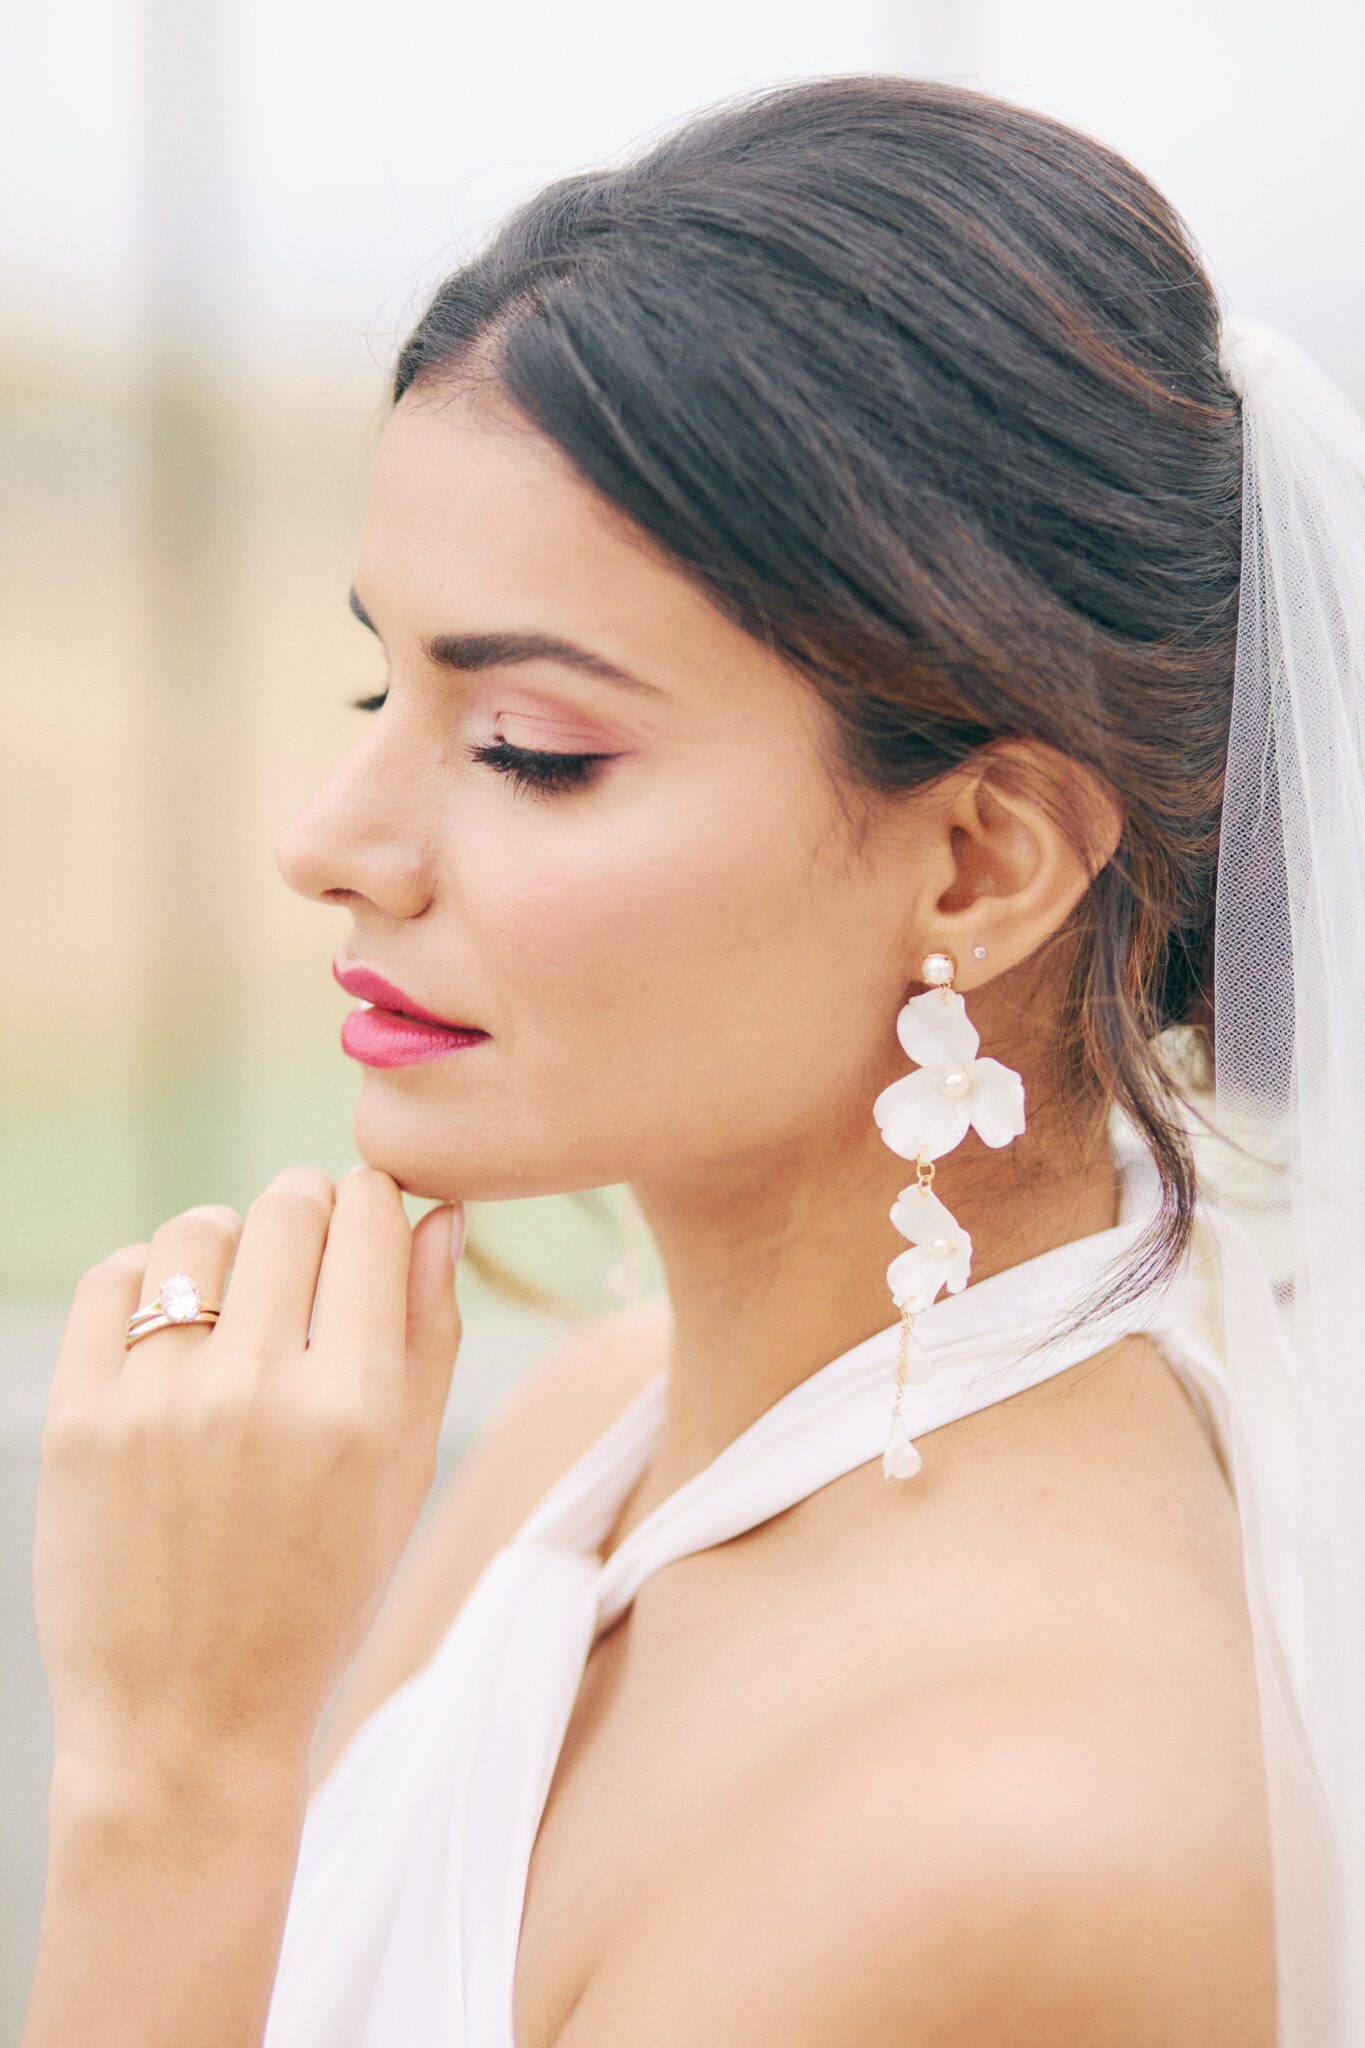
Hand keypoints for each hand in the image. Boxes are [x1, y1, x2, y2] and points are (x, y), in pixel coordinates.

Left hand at [34, 1167, 464, 1780]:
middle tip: (305, 1264)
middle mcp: (254, 1391)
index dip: (375, 1203)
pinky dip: (144, 1280)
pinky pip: (113, 1280)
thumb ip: (429, 1337)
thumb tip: (439, 1216)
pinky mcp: (77, 1419)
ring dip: (226, 1245)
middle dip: (309, 1214)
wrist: (188, 1720)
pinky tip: (169, 1328)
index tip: (367, 1224)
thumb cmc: (318, 1598)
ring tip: (232, 1303)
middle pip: (287, 1207)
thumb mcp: (403, 1479)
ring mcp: (155, 1402)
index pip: (370, 1218)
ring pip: (196, 1230)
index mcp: (353, 1407)